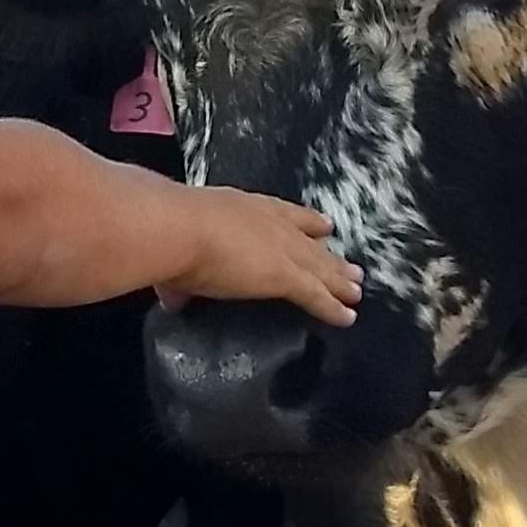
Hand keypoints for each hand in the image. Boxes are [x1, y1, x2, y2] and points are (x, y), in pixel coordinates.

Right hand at [162, 188, 361, 325]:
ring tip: (356, 289)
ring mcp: (281, 248)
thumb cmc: (170, 230)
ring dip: (339, 279)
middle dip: (330, 255)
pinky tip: (347, 317)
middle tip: (351, 266)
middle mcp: (269, 223)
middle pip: (309, 243)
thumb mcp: (178, 248)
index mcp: (244, 208)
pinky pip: (316, 294)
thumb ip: (179, 278)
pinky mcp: (286, 276)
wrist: (176, 229)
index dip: (306, 222)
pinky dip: (333, 307)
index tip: (325, 227)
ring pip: (319, 267)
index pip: (284, 215)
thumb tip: (171, 298)